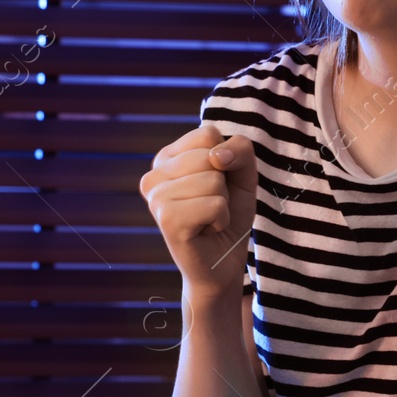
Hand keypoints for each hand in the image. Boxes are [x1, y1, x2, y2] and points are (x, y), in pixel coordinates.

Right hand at [139, 124, 257, 306]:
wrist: (222, 263)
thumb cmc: (229, 215)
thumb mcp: (243, 174)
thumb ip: (240, 150)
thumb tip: (217, 156)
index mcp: (167, 157)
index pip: (208, 133)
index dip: (226, 160)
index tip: (217, 184)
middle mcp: (154, 174)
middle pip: (210, 155)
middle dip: (225, 184)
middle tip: (212, 206)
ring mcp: (156, 196)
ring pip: (213, 179)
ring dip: (223, 203)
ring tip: (208, 218)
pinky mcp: (166, 219)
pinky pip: (214, 204)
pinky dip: (221, 218)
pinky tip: (207, 229)